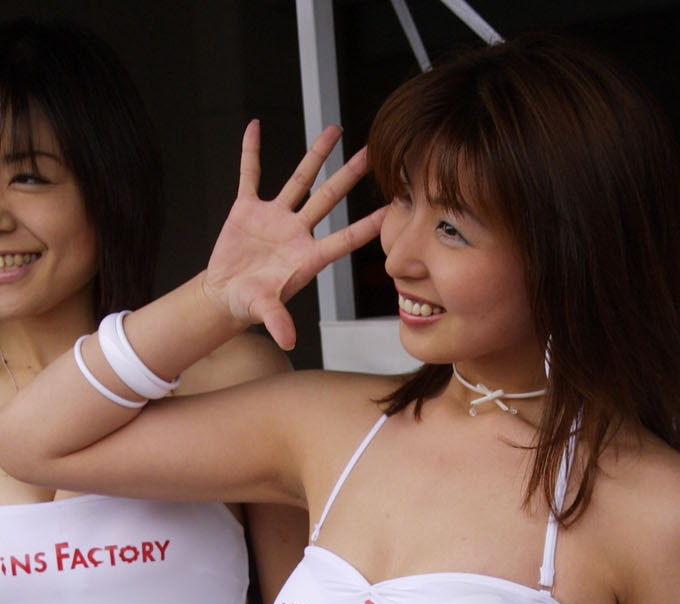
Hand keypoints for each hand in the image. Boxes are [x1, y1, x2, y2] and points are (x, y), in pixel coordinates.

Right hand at [203, 122, 386, 349]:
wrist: (226, 294)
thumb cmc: (250, 304)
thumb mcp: (264, 310)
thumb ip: (278, 321)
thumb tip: (288, 340)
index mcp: (307, 257)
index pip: (344, 239)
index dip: (368, 226)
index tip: (392, 210)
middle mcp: (297, 232)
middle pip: (328, 198)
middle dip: (349, 176)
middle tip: (371, 153)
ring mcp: (274, 218)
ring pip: (300, 179)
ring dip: (315, 155)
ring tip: (334, 131)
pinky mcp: (248, 209)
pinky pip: (250, 174)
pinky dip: (251, 152)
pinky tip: (254, 127)